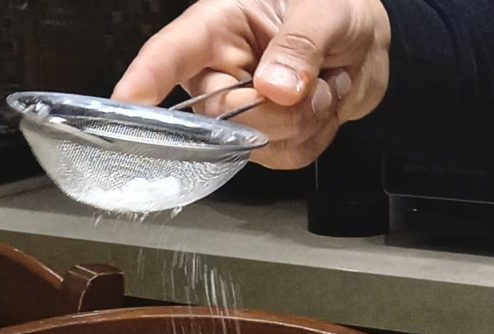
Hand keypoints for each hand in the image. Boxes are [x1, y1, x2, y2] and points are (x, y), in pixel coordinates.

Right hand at [113, 0, 390, 168]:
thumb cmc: (336, 6)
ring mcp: (243, 108)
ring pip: (258, 144)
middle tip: (313, 83)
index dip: (148, 78)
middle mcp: (222, 70)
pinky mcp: (268, 137)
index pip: (172, 53)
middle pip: (222, 116)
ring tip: (322, 86)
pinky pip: (285, 157)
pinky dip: (315, 138)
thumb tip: (275, 89)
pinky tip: (322, 107)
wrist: (365, 40)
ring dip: (304, 122)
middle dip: (276, 111)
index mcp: (220, 24)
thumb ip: (300, 46)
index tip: (127, 103)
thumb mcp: (325, 9)